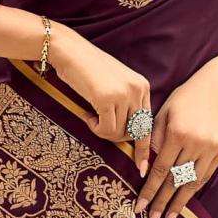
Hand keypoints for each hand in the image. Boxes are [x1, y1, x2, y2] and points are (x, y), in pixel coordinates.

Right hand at [45, 24, 155, 171]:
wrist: (69, 51)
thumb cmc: (88, 69)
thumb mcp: (114, 84)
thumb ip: (125, 104)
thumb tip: (127, 135)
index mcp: (143, 86)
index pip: (148, 124)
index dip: (144, 147)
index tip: (141, 166)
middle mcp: (138, 89)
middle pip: (135, 132)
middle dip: (118, 139)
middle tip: (99, 129)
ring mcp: (124, 94)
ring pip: (119, 133)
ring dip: (103, 131)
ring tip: (91, 116)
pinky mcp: (107, 98)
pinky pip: (105, 129)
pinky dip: (94, 128)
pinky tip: (87, 114)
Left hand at [134, 59, 217, 217]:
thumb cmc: (185, 98)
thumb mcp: (163, 113)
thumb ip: (153, 140)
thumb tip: (146, 168)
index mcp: (178, 134)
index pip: (161, 170)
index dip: (149, 191)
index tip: (139, 207)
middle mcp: (196, 144)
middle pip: (175, 181)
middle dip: (161, 203)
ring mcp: (212, 149)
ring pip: (192, 183)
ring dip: (178, 204)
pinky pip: (204, 176)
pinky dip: (193, 190)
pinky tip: (183, 202)